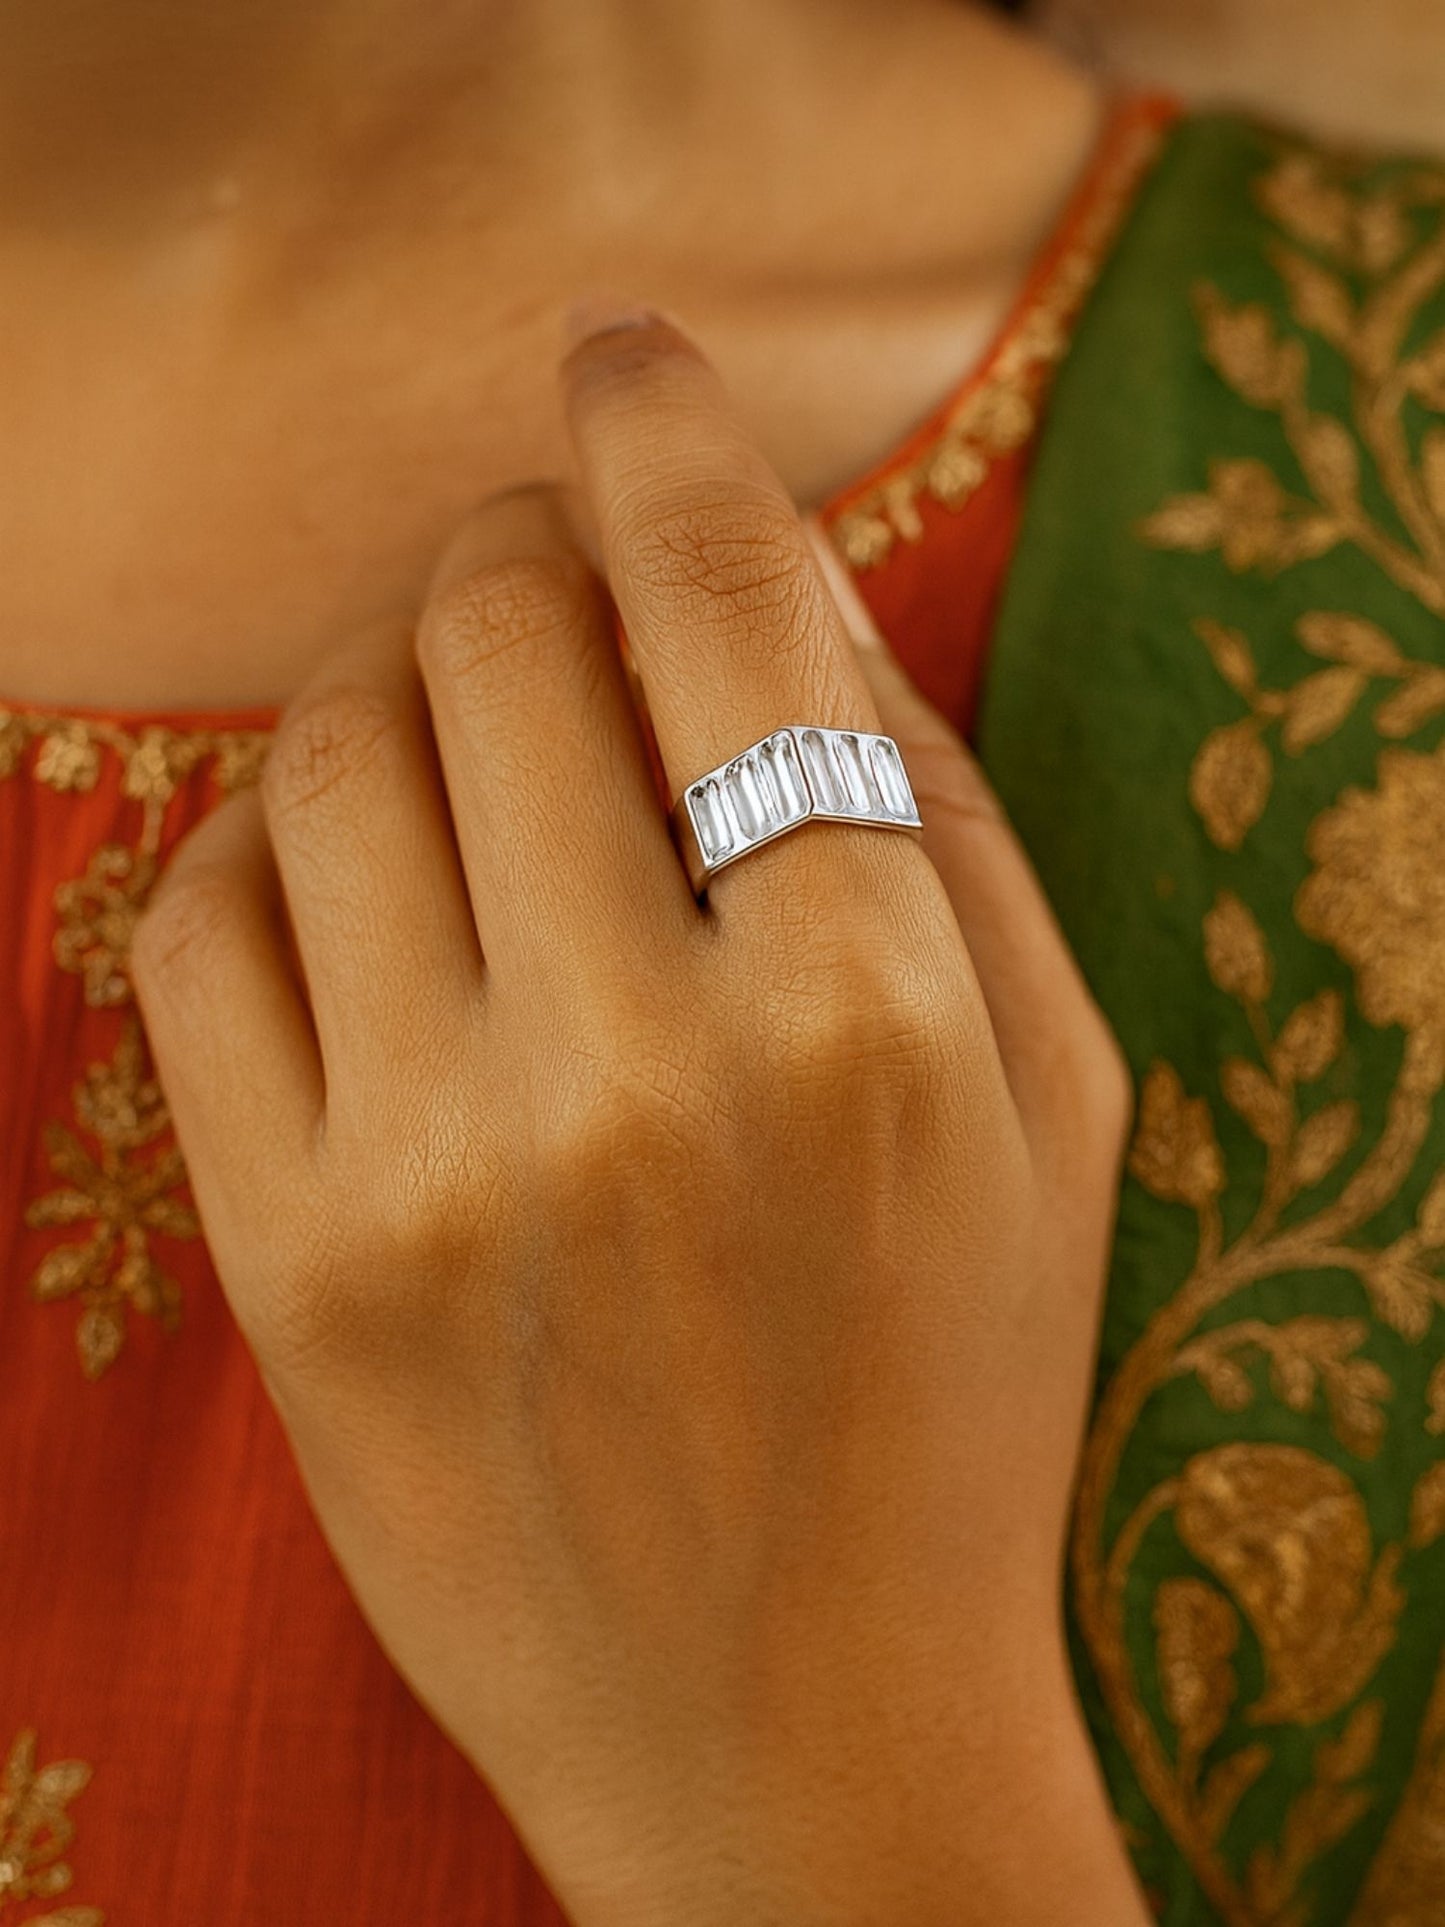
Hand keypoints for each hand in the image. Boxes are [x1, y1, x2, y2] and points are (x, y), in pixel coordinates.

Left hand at [133, 314, 1142, 1925]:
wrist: (794, 1731)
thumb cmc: (956, 1397)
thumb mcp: (1055, 1099)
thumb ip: (940, 812)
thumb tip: (781, 582)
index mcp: (867, 1013)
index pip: (723, 601)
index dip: (662, 429)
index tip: (624, 358)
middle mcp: (635, 1070)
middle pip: (497, 630)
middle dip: (520, 547)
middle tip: (551, 574)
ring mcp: (431, 1171)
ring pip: (328, 746)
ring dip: (393, 675)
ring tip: (462, 725)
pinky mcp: (288, 1264)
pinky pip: (195, 923)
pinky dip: (263, 835)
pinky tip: (351, 871)